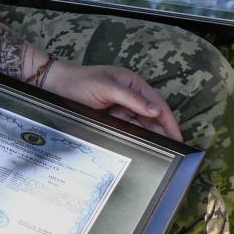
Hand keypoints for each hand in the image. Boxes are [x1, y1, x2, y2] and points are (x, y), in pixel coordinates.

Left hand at [42, 61, 181, 140]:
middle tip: (173, 150)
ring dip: (150, 136)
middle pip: (152, 116)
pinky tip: (142, 146)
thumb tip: (156, 111)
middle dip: (162, 131)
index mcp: (134, 83)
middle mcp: (131, 94)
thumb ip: (132, 99)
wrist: (55, 86)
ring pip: (141, 124)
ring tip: (161, 152)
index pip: (158, 103)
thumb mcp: (107, 87)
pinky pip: (129, 127)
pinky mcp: (113, 116)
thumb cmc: (80, 81)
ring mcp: (122, 106)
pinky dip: (136, 136)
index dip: (169, 120)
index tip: (178, 136)